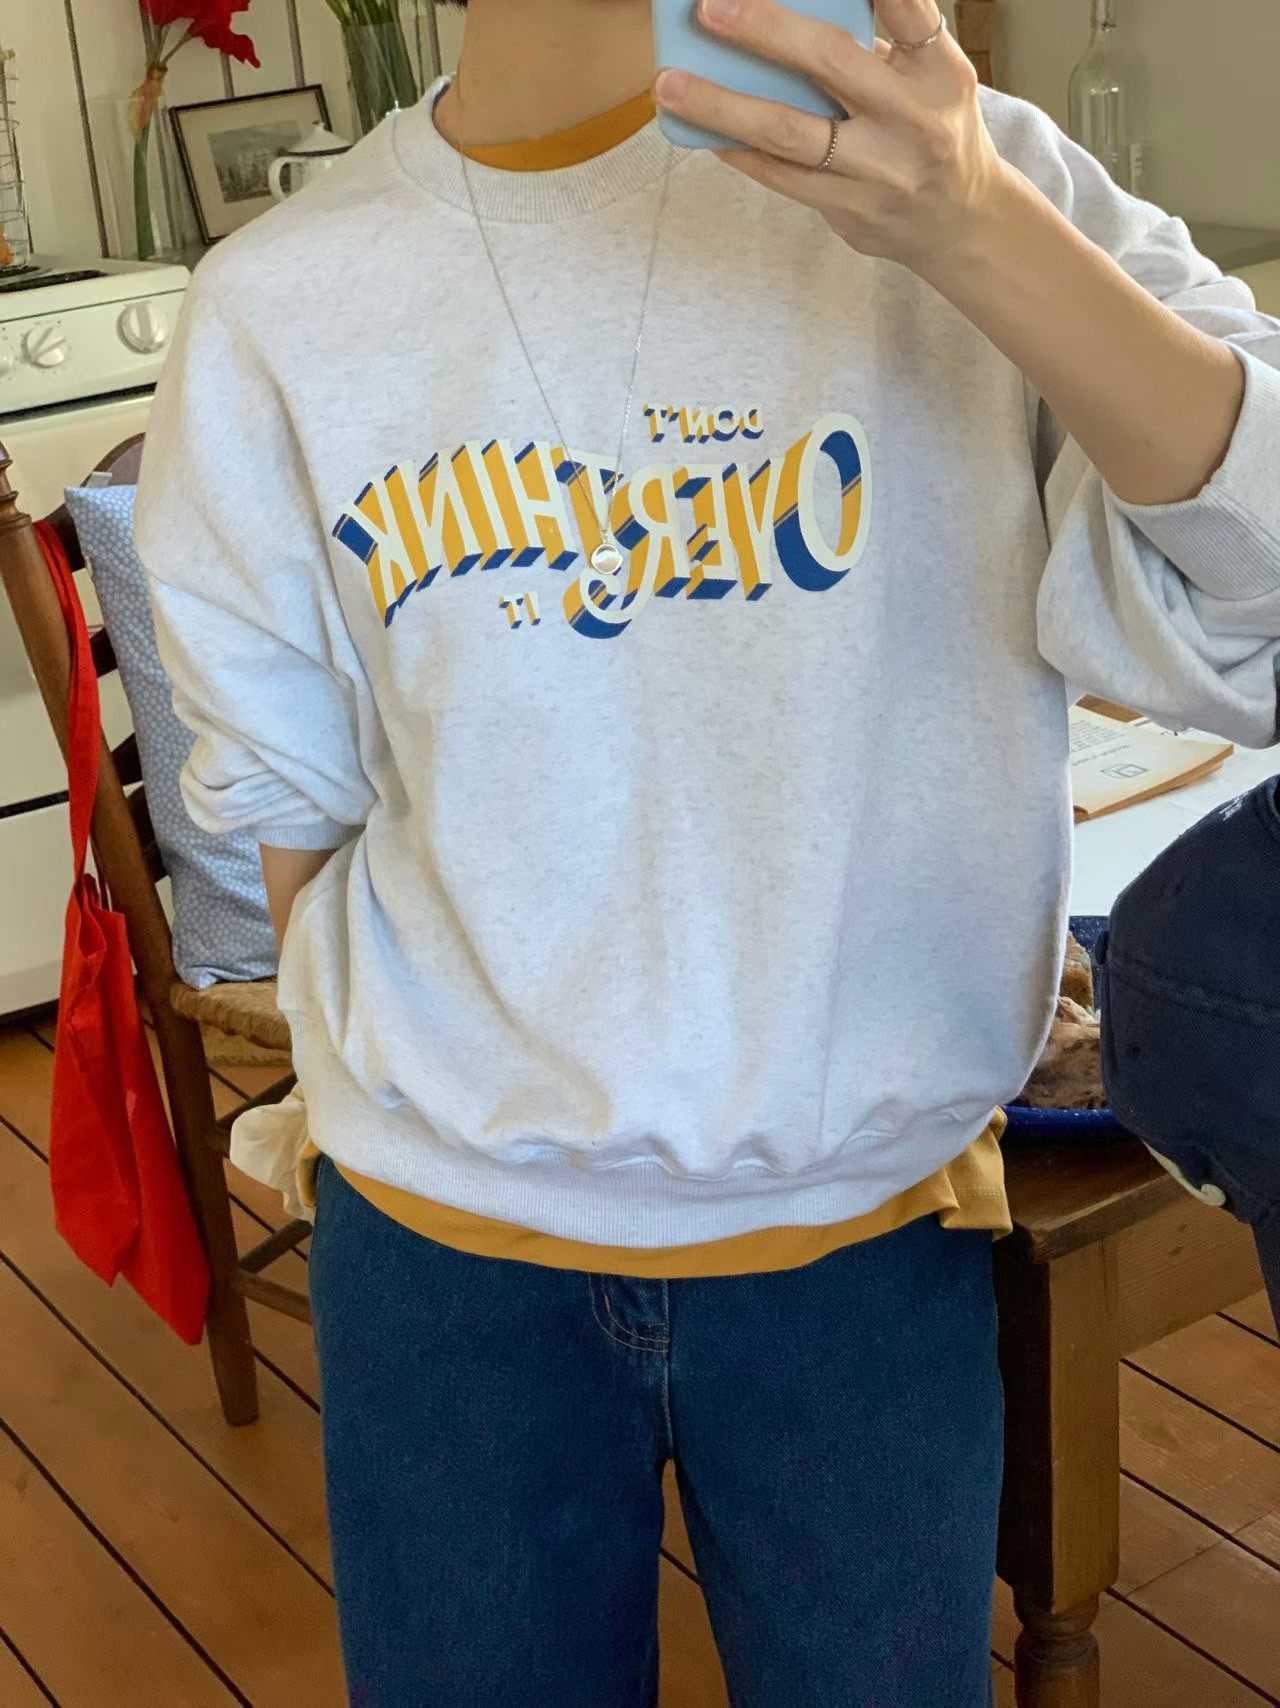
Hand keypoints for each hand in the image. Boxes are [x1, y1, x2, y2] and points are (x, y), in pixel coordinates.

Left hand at [653, 0, 1011, 273]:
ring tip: (669, 85)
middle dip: (764, 30)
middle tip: (708, 9)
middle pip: (830, 61)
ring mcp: (879, 169)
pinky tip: (701, 131)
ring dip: (721, 105)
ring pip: (789, 132)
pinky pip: (781, 177)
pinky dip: (737, 150)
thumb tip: (785, 12)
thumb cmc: (929, 127)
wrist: (959, 221)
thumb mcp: (928, 74)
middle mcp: (911, 117)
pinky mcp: (850, 210)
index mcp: (937, 69)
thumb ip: (878, 40)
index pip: (905, 7)